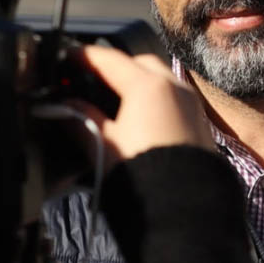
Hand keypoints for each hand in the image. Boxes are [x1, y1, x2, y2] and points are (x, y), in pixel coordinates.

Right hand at [74, 45, 214, 167]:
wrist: (186, 206)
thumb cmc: (141, 172)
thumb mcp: (103, 144)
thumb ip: (80, 119)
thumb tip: (63, 107)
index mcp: (148, 85)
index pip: (111, 60)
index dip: (86, 56)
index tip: (69, 56)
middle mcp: (174, 87)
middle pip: (141, 63)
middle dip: (117, 67)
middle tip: (93, 78)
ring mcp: (191, 103)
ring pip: (162, 79)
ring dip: (139, 82)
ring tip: (114, 99)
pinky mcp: (200, 123)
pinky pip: (174, 98)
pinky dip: (155, 99)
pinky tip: (140, 116)